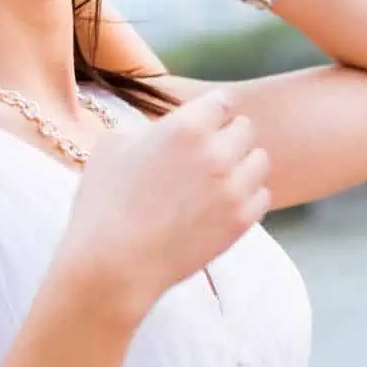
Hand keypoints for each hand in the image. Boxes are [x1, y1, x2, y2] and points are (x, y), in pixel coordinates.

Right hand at [56, 84, 271, 319]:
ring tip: (220, 178)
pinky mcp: (241, 221)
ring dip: (242, 164)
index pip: (220, 102)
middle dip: (226, 136)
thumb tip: (162, 134)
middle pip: (245, 128)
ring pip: (260, 160)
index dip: (208, 112)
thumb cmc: (104, 204)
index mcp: (186, 127)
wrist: (113, 264)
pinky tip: (224, 203)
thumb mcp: (113, 148)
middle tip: (207, 153)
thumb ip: (148, 131)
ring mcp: (234, 189)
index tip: (201, 123)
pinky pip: (262, 195)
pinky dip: (248, 196)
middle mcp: (217, 152)